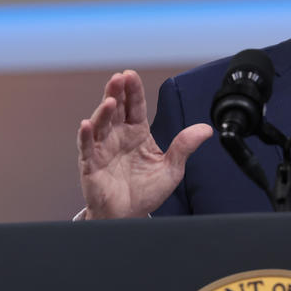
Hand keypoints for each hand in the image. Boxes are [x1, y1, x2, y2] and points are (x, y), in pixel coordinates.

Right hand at [77, 70, 211, 218]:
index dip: (133, 91)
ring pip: (100, 124)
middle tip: (119, 78)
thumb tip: (206, 129)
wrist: (129, 216)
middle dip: (116, 92)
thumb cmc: (146, 192)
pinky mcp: (91, 164)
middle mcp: (118, 136)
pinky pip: (86, 147)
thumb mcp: (172, 168)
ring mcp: (103, 148)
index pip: (135, 106)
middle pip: (116, 109)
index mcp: (137, 133)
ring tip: (110, 101)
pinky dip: (85, 136)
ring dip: (103, 111)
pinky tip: (86, 125)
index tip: (131, 75)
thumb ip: (185, 146)